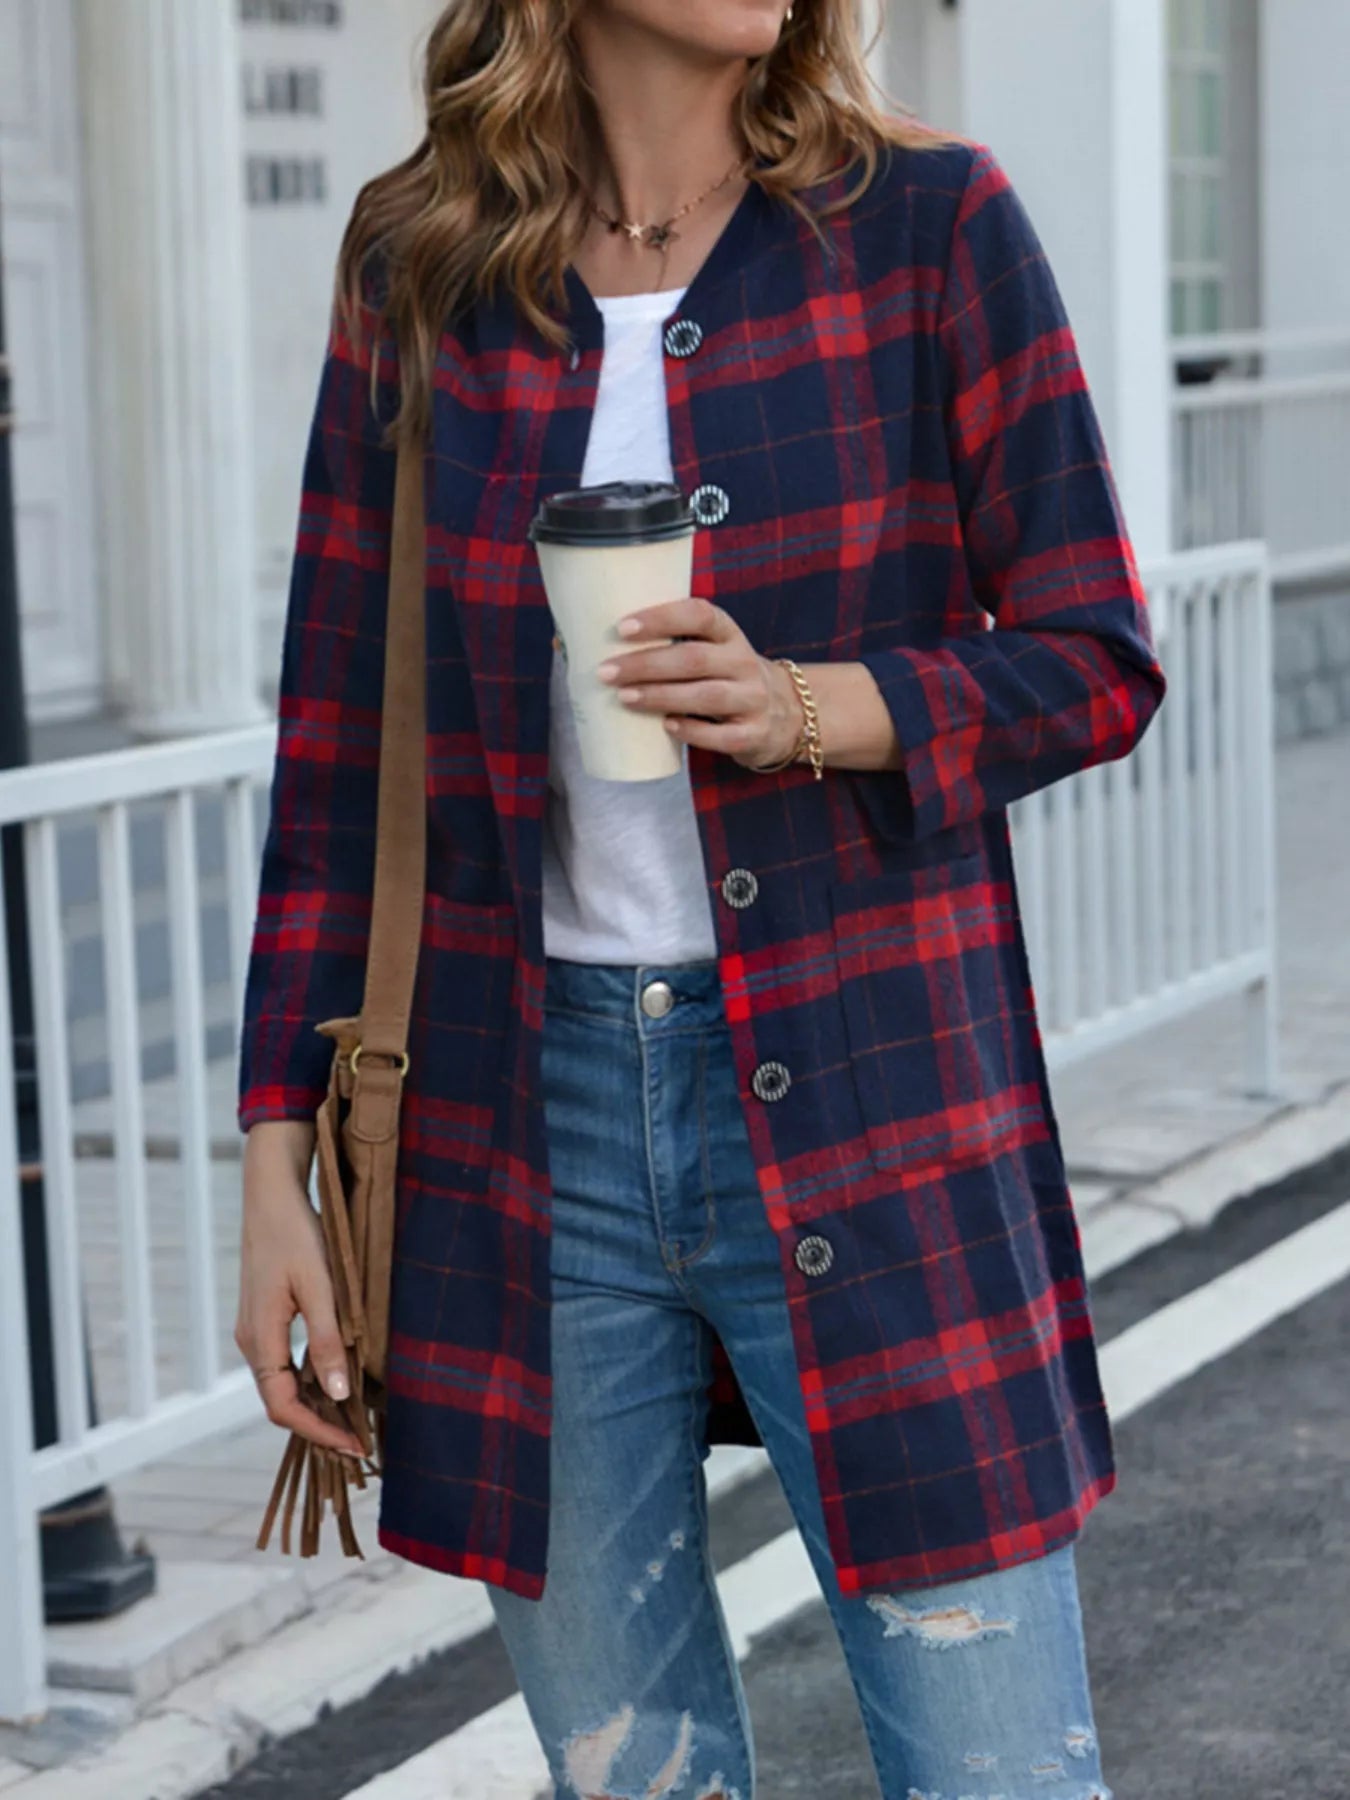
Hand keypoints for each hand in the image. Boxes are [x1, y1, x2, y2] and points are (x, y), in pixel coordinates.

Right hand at [235, 1121, 365, 1458]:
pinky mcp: (264, 1319)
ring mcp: (255, 1331)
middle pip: (280, 1402)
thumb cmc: (296, 1234)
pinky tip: (337, 1380)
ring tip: (354, 1418)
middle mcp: (251, 1341)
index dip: (318, 1432)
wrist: (271, 1196)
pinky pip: (283, 1365)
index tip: (354, 1445)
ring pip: (282, 1385)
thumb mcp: (320, 1286)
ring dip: (315, 1405)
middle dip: (318, 1426)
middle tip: (360, 1441)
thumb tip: (339, 1393)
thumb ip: (328, 1340)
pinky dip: (309, 1381)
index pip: (283, 1407)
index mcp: (260, 1338)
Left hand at [595, 597, 801, 770]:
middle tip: (606, 672)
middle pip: (694, 658)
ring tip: (624, 698)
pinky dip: (692, 731)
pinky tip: (666, 726)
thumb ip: (671, 645)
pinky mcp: (755, 734)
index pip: (700, 615)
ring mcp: (754, 699)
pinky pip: (722, 735)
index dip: (661, 618)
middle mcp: (745, 663)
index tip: (622, 628)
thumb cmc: (727, 678)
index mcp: (729, 635)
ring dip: (661, 696)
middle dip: (646, 664)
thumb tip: (589, 647)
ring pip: (706, 696)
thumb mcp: (713, 652)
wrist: (787, 714)